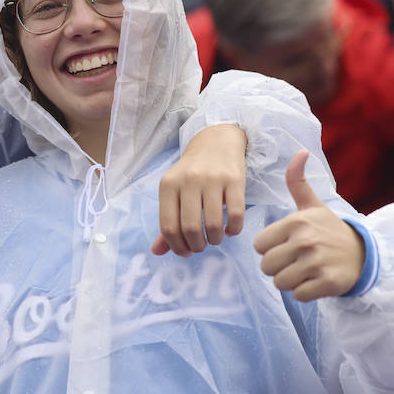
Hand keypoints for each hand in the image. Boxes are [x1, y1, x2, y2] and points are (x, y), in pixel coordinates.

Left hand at [154, 124, 246, 255]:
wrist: (216, 141)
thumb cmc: (192, 172)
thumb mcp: (174, 191)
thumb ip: (168, 221)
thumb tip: (157, 252)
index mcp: (168, 185)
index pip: (168, 226)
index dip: (176, 246)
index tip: (185, 251)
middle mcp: (188, 181)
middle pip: (190, 228)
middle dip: (197, 246)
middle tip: (201, 246)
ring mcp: (212, 179)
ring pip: (213, 224)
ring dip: (215, 240)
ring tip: (215, 238)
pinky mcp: (234, 180)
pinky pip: (236, 215)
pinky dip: (234, 230)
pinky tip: (230, 229)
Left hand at [253, 150, 364, 300]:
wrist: (364, 253)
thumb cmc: (330, 230)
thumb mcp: (313, 205)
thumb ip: (297, 181)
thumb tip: (300, 151)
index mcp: (296, 221)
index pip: (259, 246)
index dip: (270, 248)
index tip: (287, 245)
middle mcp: (306, 241)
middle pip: (266, 266)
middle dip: (278, 267)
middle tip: (296, 261)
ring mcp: (318, 262)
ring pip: (280, 283)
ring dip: (290, 281)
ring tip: (306, 270)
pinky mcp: (328, 283)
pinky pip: (298, 296)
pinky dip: (305, 292)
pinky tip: (316, 280)